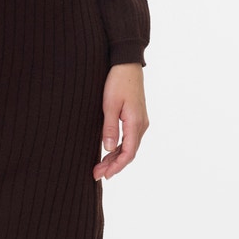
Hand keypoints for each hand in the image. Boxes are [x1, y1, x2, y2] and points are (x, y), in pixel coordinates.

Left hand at [94, 63, 147, 179]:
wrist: (127, 63)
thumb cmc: (118, 81)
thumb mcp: (110, 104)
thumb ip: (110, 128)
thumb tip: (109, 149)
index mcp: (136, 123)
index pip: (128, 153)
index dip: (116, 166)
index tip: (103, 175)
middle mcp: (141, 124)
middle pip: (129, 152)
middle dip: (113, 165)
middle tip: (96, 174)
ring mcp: (140, 121)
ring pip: (129, 146)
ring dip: (116, 158)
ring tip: (100, 166)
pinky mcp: (136, 117)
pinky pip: (129, 138)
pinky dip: (119, 148)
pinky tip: (109, 152)